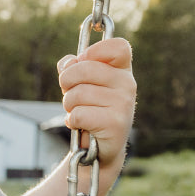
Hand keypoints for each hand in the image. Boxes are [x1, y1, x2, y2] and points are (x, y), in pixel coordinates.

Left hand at [57, 37, 136, 168]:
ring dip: (69, 105)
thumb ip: (73, 68)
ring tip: (78, 112)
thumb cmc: (90, 111)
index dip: (94, 51)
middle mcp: (127, 84)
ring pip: (78, 93)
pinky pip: (79, 114)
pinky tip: (80, 125)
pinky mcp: (115, 123)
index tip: (82, 62)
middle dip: (67, 82)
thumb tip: (68, 62)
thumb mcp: (81, 85)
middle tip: (70, 94)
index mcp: (122, 70)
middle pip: (85, 68)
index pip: (117, 46)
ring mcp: (124, 103)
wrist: (98, 149)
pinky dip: (72, 121)